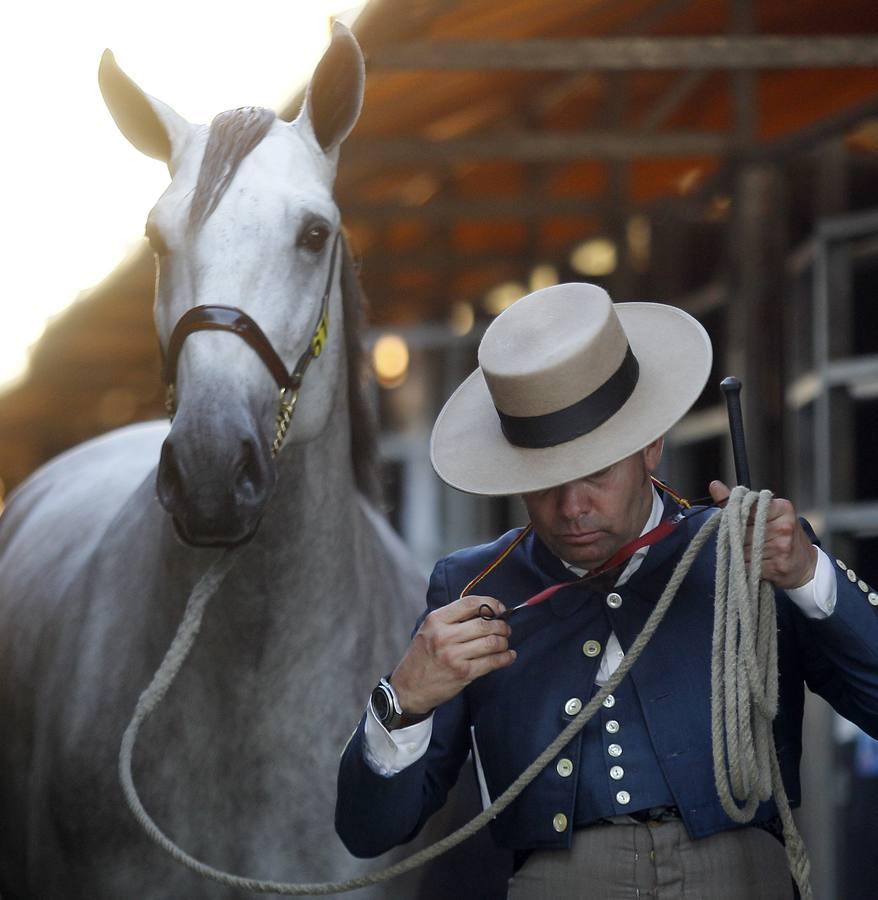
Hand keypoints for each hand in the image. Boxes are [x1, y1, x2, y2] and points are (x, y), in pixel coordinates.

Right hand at [390, 595, 516, 714]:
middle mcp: (444, 635)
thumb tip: (486, 611)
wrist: (409, 688)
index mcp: (436, 620)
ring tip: (504, 643)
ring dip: (504, 641)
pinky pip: (492, 662)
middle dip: (502, 625)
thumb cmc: (422, 656)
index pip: (470, 603)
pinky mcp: (463, 673)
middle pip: (485, 623)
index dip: (491, 603)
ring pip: (492, 642)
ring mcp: (454, 655)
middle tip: (505, 629)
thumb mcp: (429, 629)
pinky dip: (505, 658)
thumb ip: (452, 618)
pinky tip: (509, 656)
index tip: (500, 608)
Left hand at [709, 480, 817, 588]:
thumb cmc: (781, 535)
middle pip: (741, 532)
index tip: (740, 522)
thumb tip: (714, 485)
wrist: (806, 564)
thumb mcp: (765, 513)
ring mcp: (782, 547)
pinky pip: (747, 566)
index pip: (745, 509)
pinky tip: (758, 564)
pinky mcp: (778, 566)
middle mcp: (783, 526)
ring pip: (742, 550)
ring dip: (741, 554)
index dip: (736, 518)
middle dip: (738, 538)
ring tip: (757, 552)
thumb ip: (738, 502)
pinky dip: (746, 566)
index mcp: (782, 508)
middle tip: (751, 540)